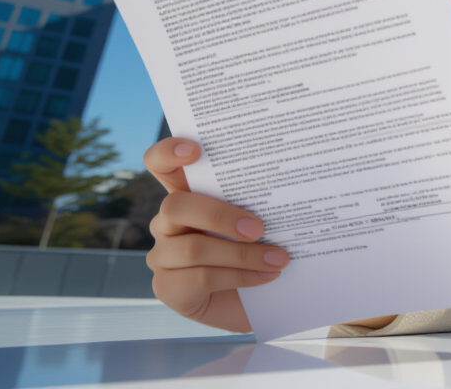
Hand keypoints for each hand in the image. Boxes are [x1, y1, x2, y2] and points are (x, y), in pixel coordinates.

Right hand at [144, 136, 289, 332]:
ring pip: (194, 248)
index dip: (167, 153)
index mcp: (187, 195)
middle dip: (220, 215)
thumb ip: (257, 202)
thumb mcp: (259, 222)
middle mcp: (167, 223)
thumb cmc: (259, 251)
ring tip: (279, 258)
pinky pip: (201, 277)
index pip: (160, 165)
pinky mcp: (167, 288)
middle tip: (259, 227)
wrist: (261, 301)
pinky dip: (241, 276)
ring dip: (243, 254)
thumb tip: (289, 183)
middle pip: (175, 206)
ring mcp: (163, 256)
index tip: (195, 150)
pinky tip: (268, 275)